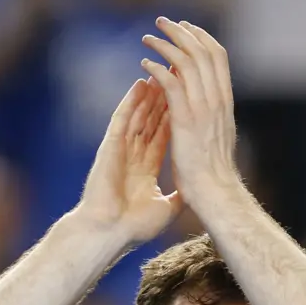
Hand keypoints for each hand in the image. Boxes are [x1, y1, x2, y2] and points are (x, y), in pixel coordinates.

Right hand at [79, 77, 182, 244]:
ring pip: (138, 115)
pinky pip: (122, 118)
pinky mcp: (110, 147)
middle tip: (179, 77)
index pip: (163, 138)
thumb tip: (196, 192)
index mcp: (145, 171)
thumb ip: (179, 196)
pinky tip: (140, 84)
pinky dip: (131, 101)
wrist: (108, 232)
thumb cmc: (133, 228)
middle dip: (165, 100)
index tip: (189, 101)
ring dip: (151, 95)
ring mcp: (120, 150)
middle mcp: (132, 157)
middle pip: (152, 122)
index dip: (175, 119)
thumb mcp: (166, 210)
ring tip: (163, 72)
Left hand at [141, 18, 238, 211]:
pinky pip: (172, 84)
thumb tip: (209, 111)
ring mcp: (203, 109)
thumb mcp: (219, 140)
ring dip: (166, 46)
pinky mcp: (186, 120)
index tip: (186, 29)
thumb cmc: (215, 176)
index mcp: (225, 103)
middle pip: (203, 52)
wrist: (216, 193)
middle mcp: (217, 100)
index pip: (217, 58)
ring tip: (148, 38)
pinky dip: (158, 70)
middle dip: (182, 33)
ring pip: (187, 62)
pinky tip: (145, 65)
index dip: (201, 39)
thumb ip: (214, 120)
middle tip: (164, 23)